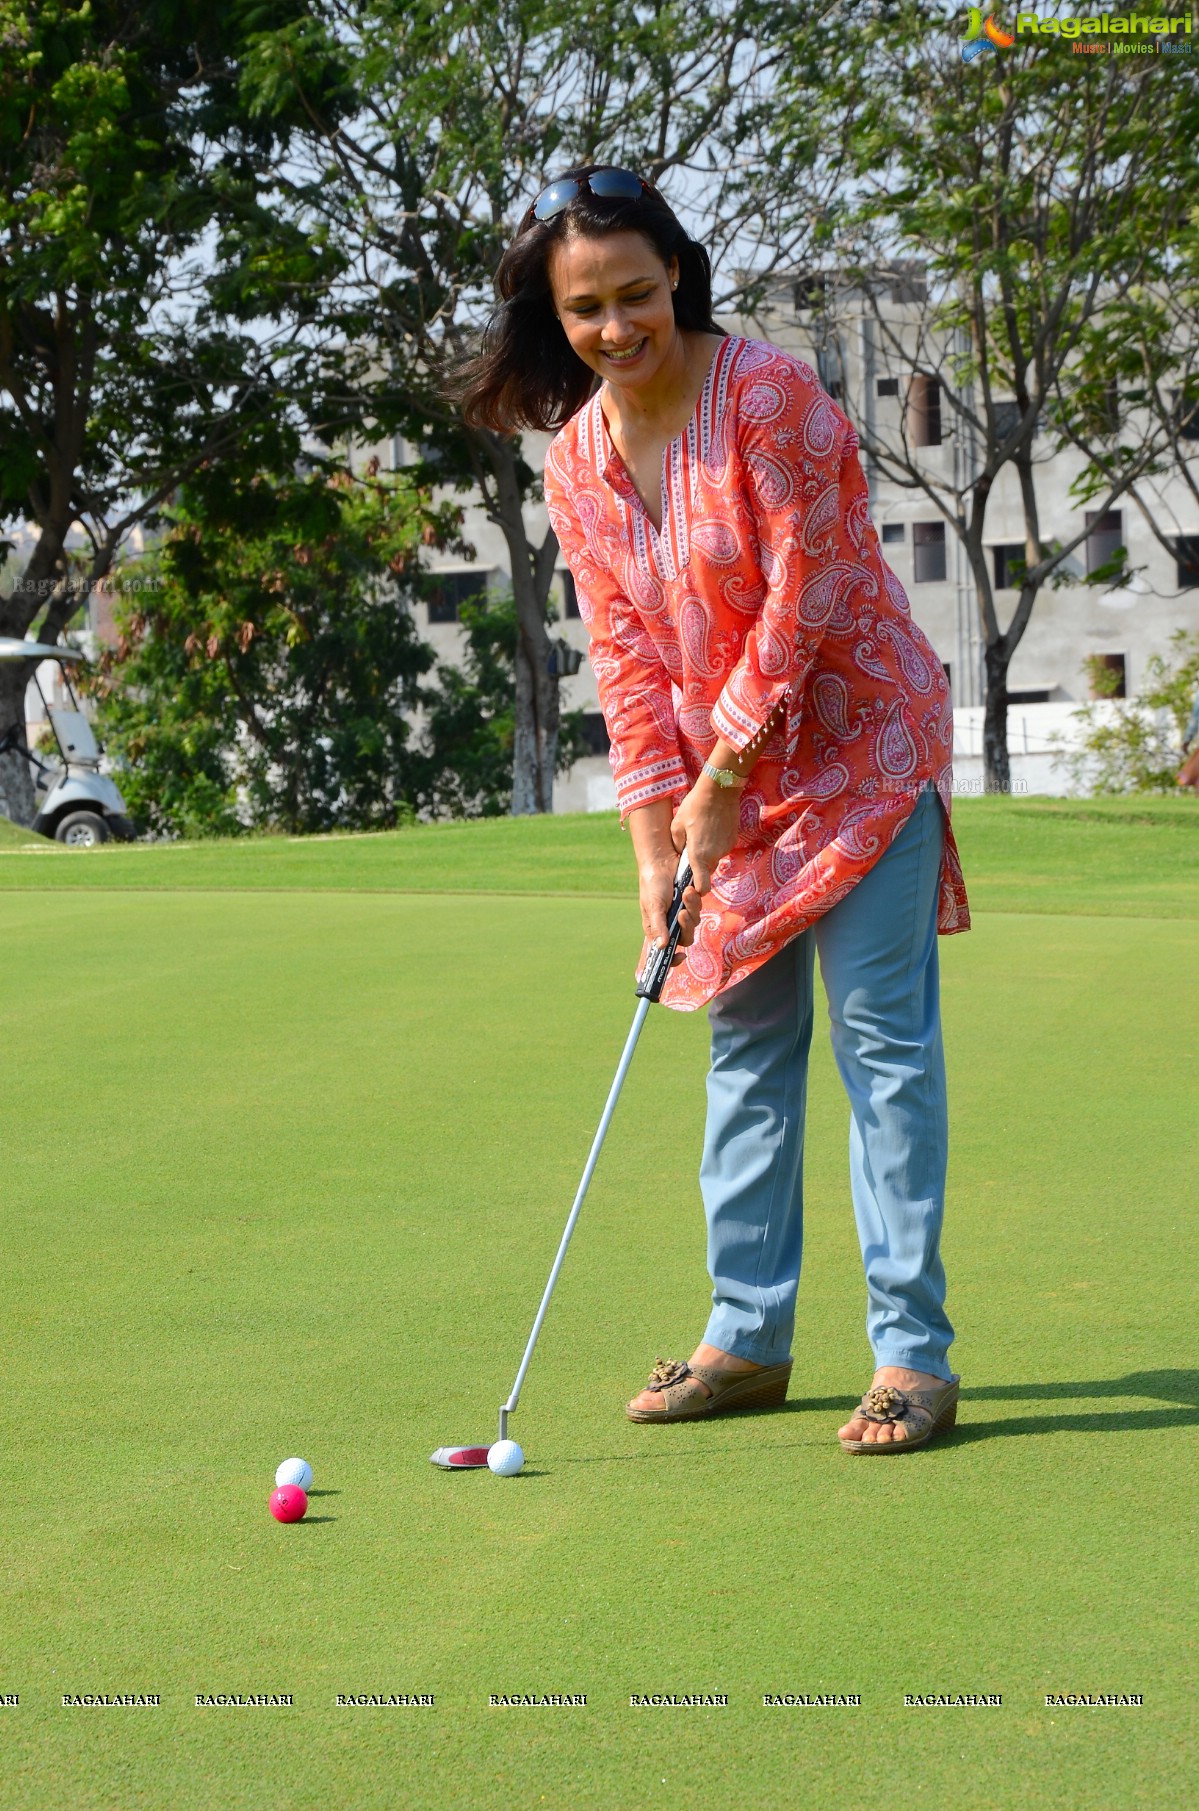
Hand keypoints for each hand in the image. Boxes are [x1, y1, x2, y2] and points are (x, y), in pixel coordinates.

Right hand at [638, 853, 702, 966]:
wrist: (662, 861)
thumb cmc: (652, 885)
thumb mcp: (653, 906)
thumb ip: (658, 926)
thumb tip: (661, 947)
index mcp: (657, 929)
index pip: (665, 952)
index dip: (672, 959)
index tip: (680, 956)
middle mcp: (670, 924)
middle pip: (685, 938)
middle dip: (686, 927)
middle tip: (682, 913)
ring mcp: (681, 913)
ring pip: (694, 922)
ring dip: (692, 908)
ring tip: (686, 892)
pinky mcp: (690, 903)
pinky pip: (698, 909)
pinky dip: (695, 900)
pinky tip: (689, 889)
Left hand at [669, 775, 742, 895]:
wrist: (719, 790)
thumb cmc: (694, 807)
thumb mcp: (677, 825)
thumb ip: (678, 845)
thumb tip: (681, 855)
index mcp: (698, 856)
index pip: (702, 887)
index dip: (697, 890)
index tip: (691, 884)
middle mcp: (714, 856)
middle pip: (706, 872)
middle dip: (699, 867)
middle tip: (691, 850)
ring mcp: (726, 849)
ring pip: (714, 859)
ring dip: (707, 854)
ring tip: (700, 834)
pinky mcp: (733, 841)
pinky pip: (721, 849)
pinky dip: (715, 844)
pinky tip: (710, 829)